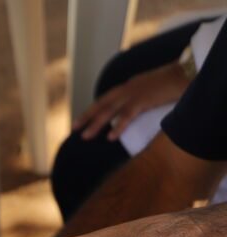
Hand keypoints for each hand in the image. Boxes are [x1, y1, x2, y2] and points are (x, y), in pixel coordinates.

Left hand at [74, 62, 190, 140]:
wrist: (189, 72)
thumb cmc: (174, 82)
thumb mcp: (152, 89)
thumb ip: (140, 98)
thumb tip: (133, 110)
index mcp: (130, 85)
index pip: (107, 98)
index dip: (93, 109)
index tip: (82, 119)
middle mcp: (128, 88)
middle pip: (102, 103)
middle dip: (87, 115)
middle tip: (74, 128)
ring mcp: (135, 93)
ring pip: (110, 110)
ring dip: (96, 124)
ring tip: (85, 136)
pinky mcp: (145, 99)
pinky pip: (128, 115)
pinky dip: (118, 126)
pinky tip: (110, 137)